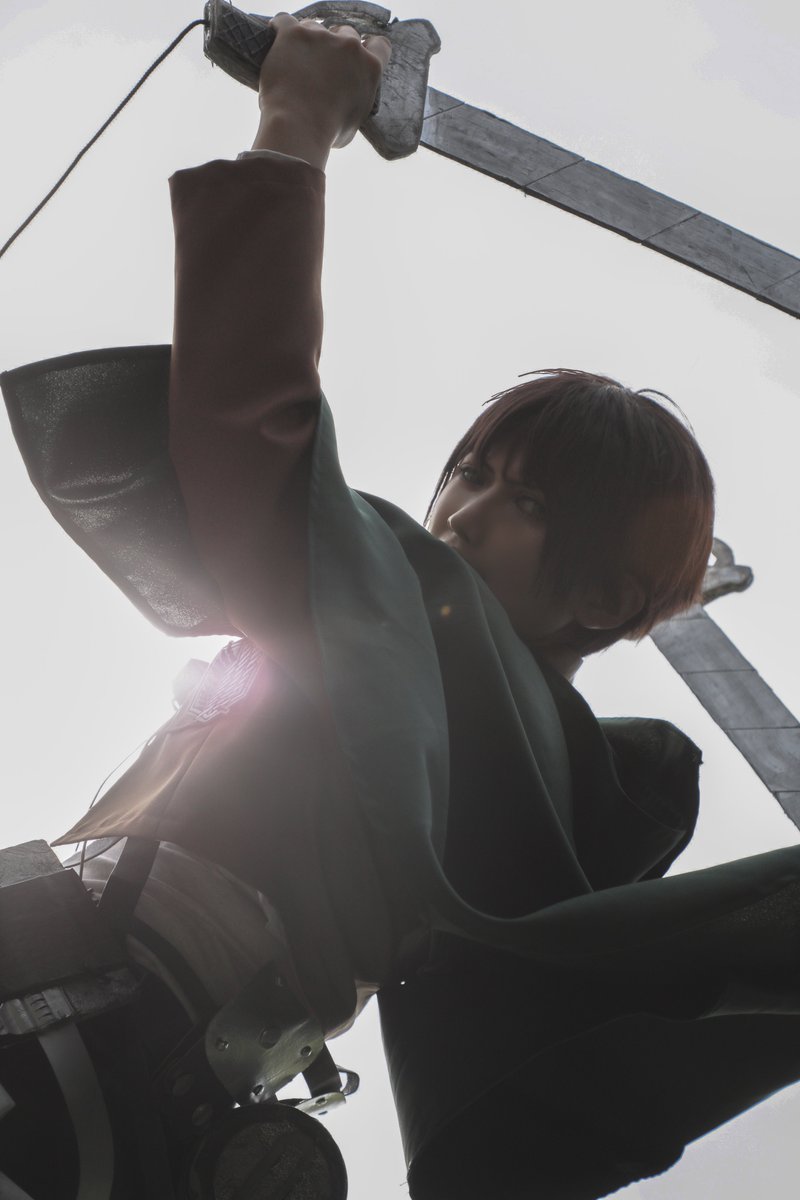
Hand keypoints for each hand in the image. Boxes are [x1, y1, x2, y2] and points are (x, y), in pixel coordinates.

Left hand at [254, 13, 391, 159]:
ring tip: (294, 64)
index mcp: (370, 67)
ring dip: (307, 41)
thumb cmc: (326, 133)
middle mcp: (349, 46)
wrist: (297, 128)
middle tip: (319, 66)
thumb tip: (346, 101)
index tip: (355, 58)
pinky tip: (277, 41)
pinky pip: (284, 20)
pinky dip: (280, 29)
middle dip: (334, 46)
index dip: (367, 49)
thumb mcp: (354, 120)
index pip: (379, 45)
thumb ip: (354, 99)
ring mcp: (320, 36)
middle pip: (345, 33)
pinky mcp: (292, 33)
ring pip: (314, 27)